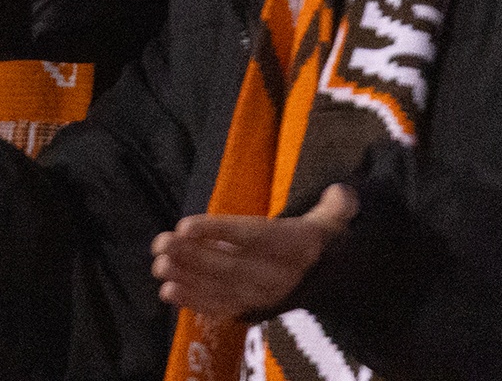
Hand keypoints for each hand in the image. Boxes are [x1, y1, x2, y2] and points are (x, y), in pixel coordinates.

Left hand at [153, 183, 356, 315]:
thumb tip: (342, 193)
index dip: (220, 232)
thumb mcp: (332, 222)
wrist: (329, 282)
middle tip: (160, 243)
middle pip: (232, 266)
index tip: (185, 225)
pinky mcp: (251, 308)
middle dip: (193, 257)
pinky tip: (168, 292)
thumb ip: (335, 208)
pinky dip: (195, 302)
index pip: (255, 238)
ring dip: (189, 278)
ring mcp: (262, 296)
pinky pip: (222, 307)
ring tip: (159, 266)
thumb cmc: (316, 241)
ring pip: (223, 288)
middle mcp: (277, 276)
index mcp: (295, 249)